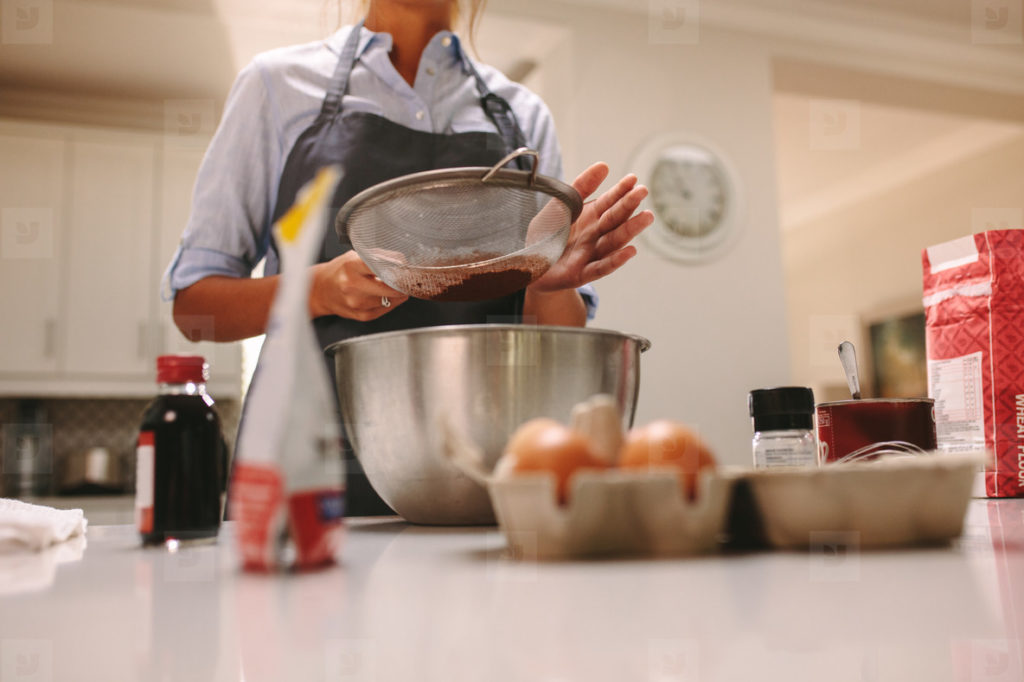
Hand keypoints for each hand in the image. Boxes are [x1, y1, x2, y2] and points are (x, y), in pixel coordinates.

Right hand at [309, 251, 408, 320]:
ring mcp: (358, 303)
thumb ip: (378, 257)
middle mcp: (353, 286)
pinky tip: (385, 295)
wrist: (322, 291)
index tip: (403, 267)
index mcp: (351, 266)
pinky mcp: (363, 315)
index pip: (382, 266)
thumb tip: (402, 261)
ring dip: (398, 293)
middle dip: (402, 283)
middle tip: (404, 279)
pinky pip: (387, 308)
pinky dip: (391, 302)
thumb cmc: (340, 272)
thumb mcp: (355, 256)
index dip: (398, 267)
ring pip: (392, 299)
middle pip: (391, 287)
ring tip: (392, 286)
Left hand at [528, 163, 652, 293]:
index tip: (632, 178)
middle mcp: (596, 235)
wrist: (530, 267)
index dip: (620, 190)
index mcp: (591, 217)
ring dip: (630, 229)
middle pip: (615, 219)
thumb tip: (604, 165)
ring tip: (646, 216)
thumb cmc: (548, 235)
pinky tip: (629, 251)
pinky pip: (601, 267)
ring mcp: (591, 255)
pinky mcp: (582, 274)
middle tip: (643, 191)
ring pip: (613, 242)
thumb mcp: (561, 206)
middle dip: (629, 205)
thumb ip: (581, 187)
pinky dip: (615, 260)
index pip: (609, 201)